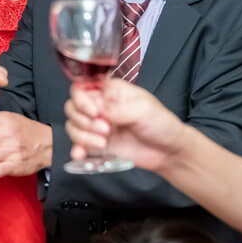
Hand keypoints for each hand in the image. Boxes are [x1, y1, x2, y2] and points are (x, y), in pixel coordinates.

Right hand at [64, 78, 184, 171]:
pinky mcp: (97, 143)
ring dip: (83, 136)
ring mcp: (97, 125)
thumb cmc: (161, 124)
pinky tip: (81, 154)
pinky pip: (78, 144)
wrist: (168, 152)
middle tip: (105, 129)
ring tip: (103, 143)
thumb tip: (98, 110)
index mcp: (111, 91)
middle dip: (84, 120)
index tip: (93, 112)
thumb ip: (117, 109)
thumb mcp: (142, 110)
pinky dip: (76, 149)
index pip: (82, 87)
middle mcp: (100, 106)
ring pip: (73, 126)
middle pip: (73, 107)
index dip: (81, 99)